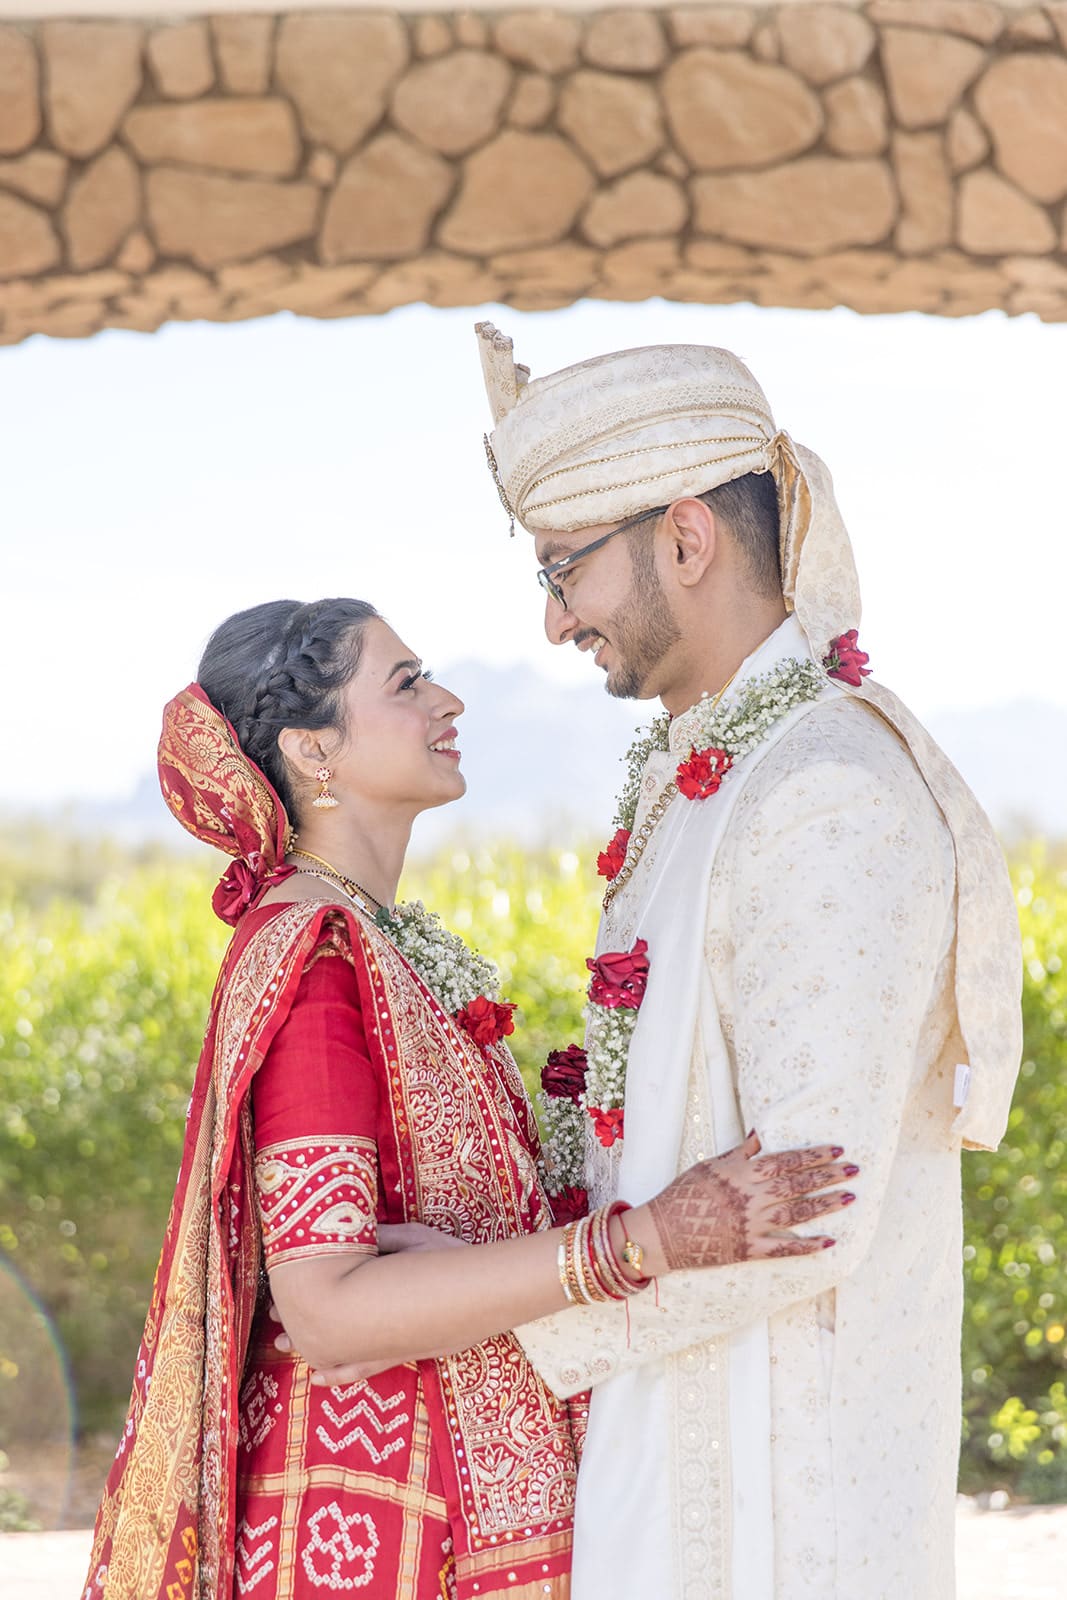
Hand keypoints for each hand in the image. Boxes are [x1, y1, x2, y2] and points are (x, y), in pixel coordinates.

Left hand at [268, 1223, 467, 1385]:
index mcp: (378, 1294)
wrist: (488, 1289)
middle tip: (276, 1328)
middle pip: (332, 1331)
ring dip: (315, 1353)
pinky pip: (367, 1369)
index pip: (330, 1299)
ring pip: (344, 1356)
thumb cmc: (452, 1259)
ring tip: (289, 1351)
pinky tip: (325, 1379)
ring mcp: (394, 1344)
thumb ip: (381, 1236)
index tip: (276, 1302)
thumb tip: (349, 1228)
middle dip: (301, 1327)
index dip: (300, 1302)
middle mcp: (381, 1326)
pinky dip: (342, 1374)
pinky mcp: (407, 1352)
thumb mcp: (414, 1238)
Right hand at [645, 1131, 856, 1270]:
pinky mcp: (750, 1250)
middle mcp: (752, 1198)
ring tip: (849, 1197)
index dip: (814, 1154)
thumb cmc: (684, 1192)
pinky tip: (830, 1242)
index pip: (786, 1160)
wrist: (662, 1232)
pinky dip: (808, 1246)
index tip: (837, 1149)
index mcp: (743, 1173)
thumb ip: (740, 1151)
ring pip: (797, 1213)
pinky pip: (784, 1249)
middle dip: (828, 1175)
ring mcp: (752, 1225)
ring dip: (825, 1204)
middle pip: (798, 1184)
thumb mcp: (711, 1164)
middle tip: (854, 1169)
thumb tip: (761, 1134)